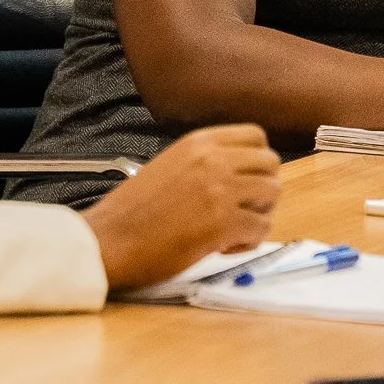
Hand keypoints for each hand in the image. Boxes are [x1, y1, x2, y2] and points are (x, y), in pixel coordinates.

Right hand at [78, 125, 279, 293]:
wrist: (110, 239)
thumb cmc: (133, 211)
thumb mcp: (170, 167)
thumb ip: (204, 164)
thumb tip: (241, 177)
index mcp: (198, 142)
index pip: (256, 136)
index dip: (257, 162)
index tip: (244, 182)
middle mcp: (213, 159)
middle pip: (271, 163)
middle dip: (262, 189)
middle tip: (241, 210)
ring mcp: (220, 189)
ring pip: (272, 194)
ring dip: (259, 215)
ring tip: (233, 230)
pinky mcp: (223, 223)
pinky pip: (261, 228)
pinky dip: (249, 241)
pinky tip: (224, 247)